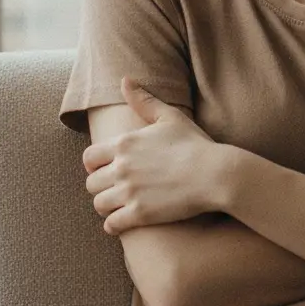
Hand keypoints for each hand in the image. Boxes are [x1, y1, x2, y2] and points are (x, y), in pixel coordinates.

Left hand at [82, 76, 226, 234]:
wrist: (215, 174)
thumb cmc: (194, 144)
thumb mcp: (169, 117)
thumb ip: (144, 100)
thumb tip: (125, 80)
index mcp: (125, 143)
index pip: (88, 158)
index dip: (94, 166)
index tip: (106, 169)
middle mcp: (122, 168)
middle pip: (91, 184)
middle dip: (101, 187)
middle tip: (115, 189)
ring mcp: (129, 192)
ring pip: (99, 204)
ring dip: (107, 206)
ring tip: (121, 205)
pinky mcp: (140, 214)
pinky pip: (112, 225)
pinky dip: (115, 225)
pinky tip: (125, 221)